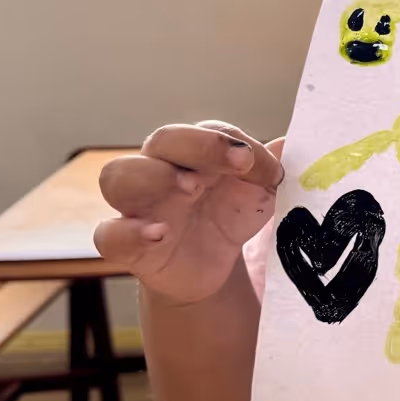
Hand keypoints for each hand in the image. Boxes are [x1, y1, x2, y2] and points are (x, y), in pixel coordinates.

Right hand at [95, 122, 283, 304]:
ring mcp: (139, 205)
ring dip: (153, 176)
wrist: (213, 269)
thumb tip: (291, 141)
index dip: (238, 143)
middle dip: (198, 145)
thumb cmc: (231, 217)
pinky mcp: (127, 244)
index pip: (208, 130)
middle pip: (161, 140)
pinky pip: (108, 233)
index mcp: (195, 152)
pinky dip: (128, 231)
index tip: (271, 168)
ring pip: (118, 175)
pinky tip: (158, 233)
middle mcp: (161, 169)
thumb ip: (271, 168)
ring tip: (191, 190)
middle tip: (237, 164)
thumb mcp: (259, 194)